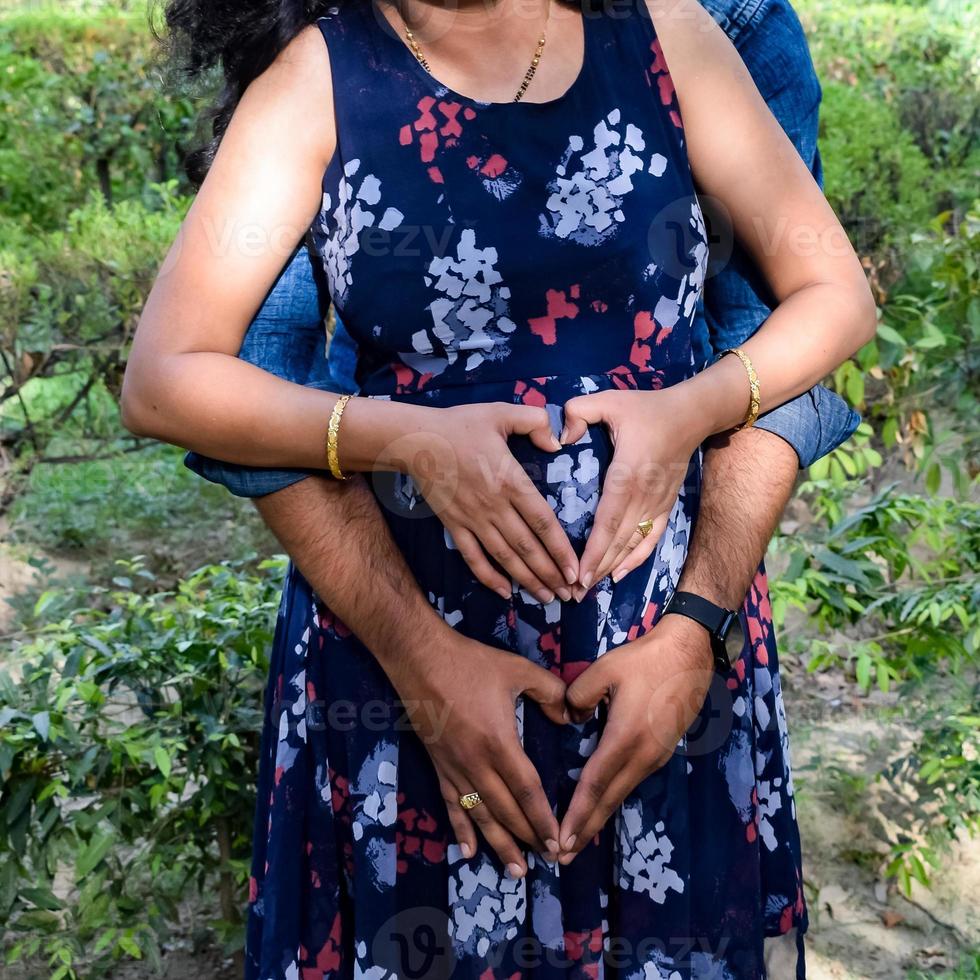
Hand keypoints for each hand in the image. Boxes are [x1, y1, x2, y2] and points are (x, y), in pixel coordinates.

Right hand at [386, 402, 578, 602]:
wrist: (416, 440)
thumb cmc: (461, 424)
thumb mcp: (502, 412)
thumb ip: (535, 421)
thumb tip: (558, 443)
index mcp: (510, 481)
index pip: (542, 521)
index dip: (560, 548)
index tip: (575, 569)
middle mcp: (493, 506)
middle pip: (527, 547)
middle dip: (550, 573)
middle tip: (570, 594)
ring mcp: (472, 519)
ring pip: (504, 557)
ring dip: (527, 580)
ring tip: (547, 597)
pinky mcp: (454, 525)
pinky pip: (473, 557)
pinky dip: (489, 577)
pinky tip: (505, 593)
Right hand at [386, 630, 569, 876]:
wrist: (420, 659)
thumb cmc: (471, 663)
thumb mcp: (518, 669)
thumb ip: (550, 691)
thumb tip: (571, 716)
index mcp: (499, 742)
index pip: (526, 791)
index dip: (543, 818)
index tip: (557, 841)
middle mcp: (476, 763)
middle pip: (505, 811)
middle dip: (527, 838)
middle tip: (548, 861)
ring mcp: (454, 767)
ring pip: (479, 815)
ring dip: (498, 845)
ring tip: (516, 871)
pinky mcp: (438, 765)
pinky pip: (451, 804)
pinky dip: (460, 830)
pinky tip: (468, 852)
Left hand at [557, 613, 713, 862]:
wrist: (690, 654)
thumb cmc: (645, 660)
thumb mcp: (603, 669)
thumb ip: (577, 696)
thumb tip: (570, 720)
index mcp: (625, 737)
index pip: (595, 784)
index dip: (577, 814)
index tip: (561, 839)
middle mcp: (642, 755)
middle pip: (609, 800)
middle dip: (584, 830)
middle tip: (560, 858)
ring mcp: (655, 756)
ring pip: (621, 794)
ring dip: (598, 818)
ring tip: (577, 841)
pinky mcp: (661, 751)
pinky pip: (631, 782)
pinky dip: (612, 800)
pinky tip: (600, 807)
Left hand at [560, 387, 706, 593]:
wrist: (691, 414)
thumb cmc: (646, 408)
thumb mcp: (609, 400)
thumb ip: (579, 412)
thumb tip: (559, 437)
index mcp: (627, 472)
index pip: (608, 519)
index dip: (595, 549)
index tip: (578, 572)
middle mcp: (644, 495)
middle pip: (619, 540)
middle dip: (596, 568)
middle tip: (573, 593)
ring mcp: (658, 503)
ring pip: (633, 543)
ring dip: (612, 568)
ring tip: (589, 590)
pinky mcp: (666, 505)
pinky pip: (651, 538)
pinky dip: (636, 559)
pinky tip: (619, 575)